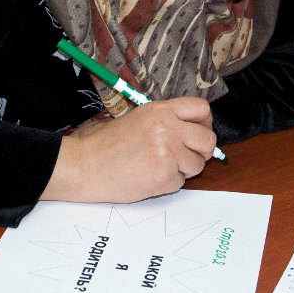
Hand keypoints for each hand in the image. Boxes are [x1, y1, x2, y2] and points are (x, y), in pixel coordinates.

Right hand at [41, 97, 216, 203]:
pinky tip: (149, 177)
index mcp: (161, 111)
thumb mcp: (138, 119)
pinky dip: (168, 184)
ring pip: (197, 164)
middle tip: (188, 156)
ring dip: (183, 170)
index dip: (205, 123)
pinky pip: (181, 183)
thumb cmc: (107, 145)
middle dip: (202, 151)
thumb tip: (195, 132)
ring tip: (159, 167)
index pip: (201, 109)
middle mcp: (168, 128)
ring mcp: (168, 153)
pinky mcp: (165, 176)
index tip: (200, 132)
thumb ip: (166, 121)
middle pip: (208, 139)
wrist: (85, 166)